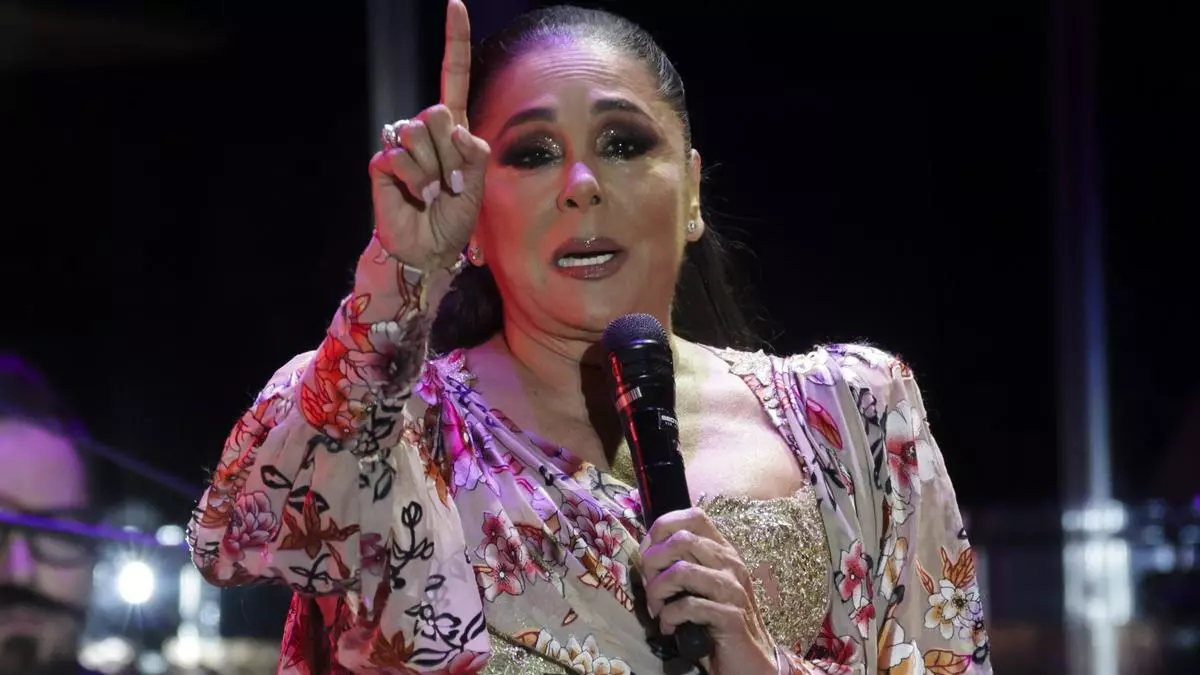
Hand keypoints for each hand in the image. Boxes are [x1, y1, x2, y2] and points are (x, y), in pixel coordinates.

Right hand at [369, 0, 490, 268]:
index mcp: (453, 128)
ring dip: (434, 170)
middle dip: (451, 152)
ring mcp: (401, 144)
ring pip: (418, 133)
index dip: (453, 41)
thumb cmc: (456, 216)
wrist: (430, 248)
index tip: (454, 4)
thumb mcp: (480, 183)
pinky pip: (399, 156)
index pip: (453, 77)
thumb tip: (454, 127)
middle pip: (438, 112)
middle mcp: (425, 130)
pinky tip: (417, 195)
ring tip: (434, 191)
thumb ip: (474, 151)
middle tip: (453, 183)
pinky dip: (414, 180)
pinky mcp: (382, 162)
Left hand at [638, 507, 777, 674]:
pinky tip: (668, 628)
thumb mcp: (702, 586)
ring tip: (656, 610)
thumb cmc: (719, 622)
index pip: (694, 516)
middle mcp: (730, 564)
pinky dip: (669, 617)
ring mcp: (732, 589)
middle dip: (653, 562)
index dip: (663, 528)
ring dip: (657, 592)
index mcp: (723, 552)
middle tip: (649, 586)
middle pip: (681, 540)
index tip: (649, 553)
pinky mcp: (730, 616)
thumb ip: (684, 565)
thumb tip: (647, 554)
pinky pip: (688, 606)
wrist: (751, 661)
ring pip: (681, 571)